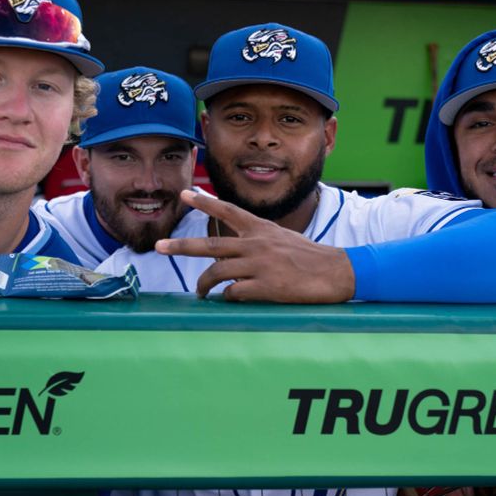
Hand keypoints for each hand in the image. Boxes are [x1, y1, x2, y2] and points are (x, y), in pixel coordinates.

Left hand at [154, 190, 355, 302]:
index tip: (185, 194)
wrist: (337, 272)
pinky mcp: (265, 287)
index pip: (227, 210)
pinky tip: (227, 301)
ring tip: (200, 293)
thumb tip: (234, 251)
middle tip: (158, 246)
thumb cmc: (311, 257)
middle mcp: (256, 244)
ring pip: (217, 273)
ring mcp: (259, 265)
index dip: (204, 202)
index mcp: (261, 229)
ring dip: (204, 285)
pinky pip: (233, 293)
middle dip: (180, 245)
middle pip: (210, 244)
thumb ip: (258, 240)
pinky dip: (226, 298)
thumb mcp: (283, 238)